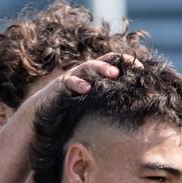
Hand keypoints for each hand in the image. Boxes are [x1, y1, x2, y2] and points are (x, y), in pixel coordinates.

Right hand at [23, 52, 142, 107]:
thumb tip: (131, 112)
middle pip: (100, 63)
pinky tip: (87, 88)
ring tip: (114, 74)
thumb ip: (106, 104)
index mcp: (90, 78)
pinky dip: (78, 84)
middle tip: (132, 69)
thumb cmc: (68, 115)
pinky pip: (68, 83)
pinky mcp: (57, 89)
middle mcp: (81, 75)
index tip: (142, 68)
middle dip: (117, 63)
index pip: (109, 64)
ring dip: (101, 69)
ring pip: (86, 68)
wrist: (39, 120)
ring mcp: (69, 80)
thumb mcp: (90, 108)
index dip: (125, 63)